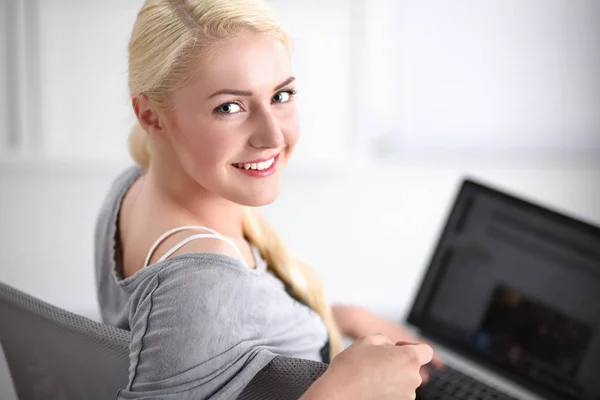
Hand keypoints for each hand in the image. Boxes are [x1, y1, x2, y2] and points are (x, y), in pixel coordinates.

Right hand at [302, 334, 432, 399]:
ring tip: (371, 374)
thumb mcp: (368, 339)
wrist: (339, 393)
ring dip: (393, 375)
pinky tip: (372, 385)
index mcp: (409, 358)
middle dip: (399, 361)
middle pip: (413, 366)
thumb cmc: (352, 366)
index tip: (398, 347)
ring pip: (405, 380)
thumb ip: (387, 340)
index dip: (413, 345)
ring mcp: (407, 395)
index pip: (427, 351)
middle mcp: (413, 378)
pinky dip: (389, 388)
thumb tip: (392, 348)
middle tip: (377, 360)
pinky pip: (398, 392)